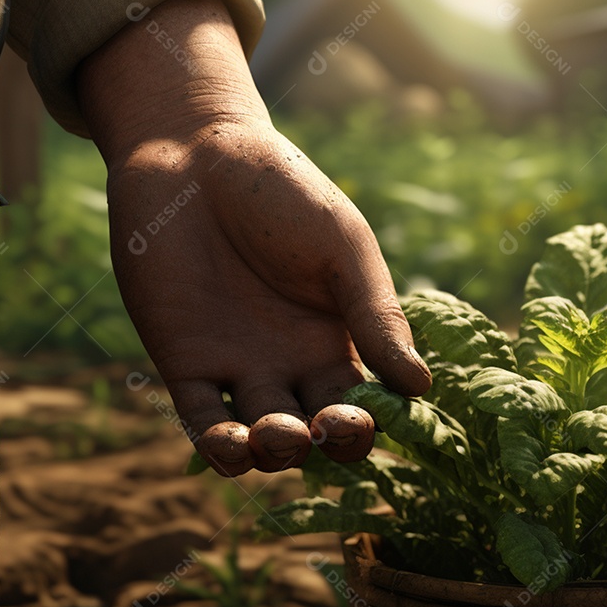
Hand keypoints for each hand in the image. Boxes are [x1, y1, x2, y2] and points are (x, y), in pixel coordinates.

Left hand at [77, 0, 429, 474]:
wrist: (196, 153)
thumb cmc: (285, 193)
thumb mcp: (343, 250)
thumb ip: (376, 317)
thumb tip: (422, 387)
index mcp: (337, 341)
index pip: (362, 406)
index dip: (370, 424)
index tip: (373, 416)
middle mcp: (290, 365)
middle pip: (316, 434)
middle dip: (327, 444)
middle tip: (327, 426)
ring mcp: (237, 367)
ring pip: (260, 439)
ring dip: (274, 453)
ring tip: (279, 435)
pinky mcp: (184, 363)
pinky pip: (200, 421)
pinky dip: (216, 446)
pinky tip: (230, 447)